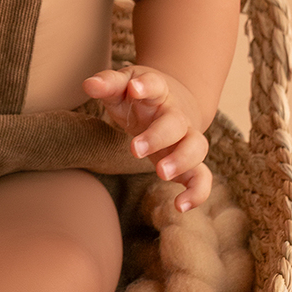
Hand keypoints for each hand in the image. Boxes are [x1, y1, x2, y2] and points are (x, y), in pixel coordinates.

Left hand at [82, 64, 211, 210]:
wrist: (170, 102)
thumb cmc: (137, 96)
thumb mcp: (122, 86)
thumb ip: (107, 85)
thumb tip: (89, 85)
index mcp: (157, 92)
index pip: (155, 84)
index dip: (146, 86)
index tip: (134, 88)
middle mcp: (176, 114)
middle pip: (176, 122)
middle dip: (158, 136)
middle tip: (135, 150)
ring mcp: (186, 138)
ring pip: (197, 146)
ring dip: (182, 161)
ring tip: (162, 174)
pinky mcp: (189, 161)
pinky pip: (202, 175)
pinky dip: (197, 192)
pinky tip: (180, 206)